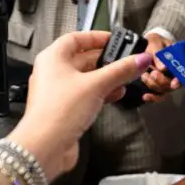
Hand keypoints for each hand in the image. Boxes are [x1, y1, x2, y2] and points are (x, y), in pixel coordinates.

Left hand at [6, 31, 153, 182]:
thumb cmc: (58, 112)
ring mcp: (58, 92)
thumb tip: (139, 59)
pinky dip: (101, 93)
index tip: (114, 39)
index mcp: (53, 58)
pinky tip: (115, 95)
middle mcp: (53, 72)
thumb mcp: (96, 85)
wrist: (46, 147)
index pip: (76, 38)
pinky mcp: (64, 110)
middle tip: (126, 60)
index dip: (96, 37)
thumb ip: (120, 71)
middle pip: (83, 59)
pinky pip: (85, 95)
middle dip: (106, 60)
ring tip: (125, 78)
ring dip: (106, 78)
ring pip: (86, 78)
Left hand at [140, 32, 179, 103]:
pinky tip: (145, 96)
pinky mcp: (156, 85)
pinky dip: (151, 97)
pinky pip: (156, 95)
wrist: (146, 44)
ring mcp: (165, 81)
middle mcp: (174, 74)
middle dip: (163, 81)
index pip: (183, 74)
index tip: (174, 83)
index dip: (179, 80)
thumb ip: (158, 52)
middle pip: (172, 85)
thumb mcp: (156, 42)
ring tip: (144, 76)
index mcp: (179, 63)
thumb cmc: (155, 42)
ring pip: (163, 90)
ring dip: (154, 86)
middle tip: (153, 73)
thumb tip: (163, 68)